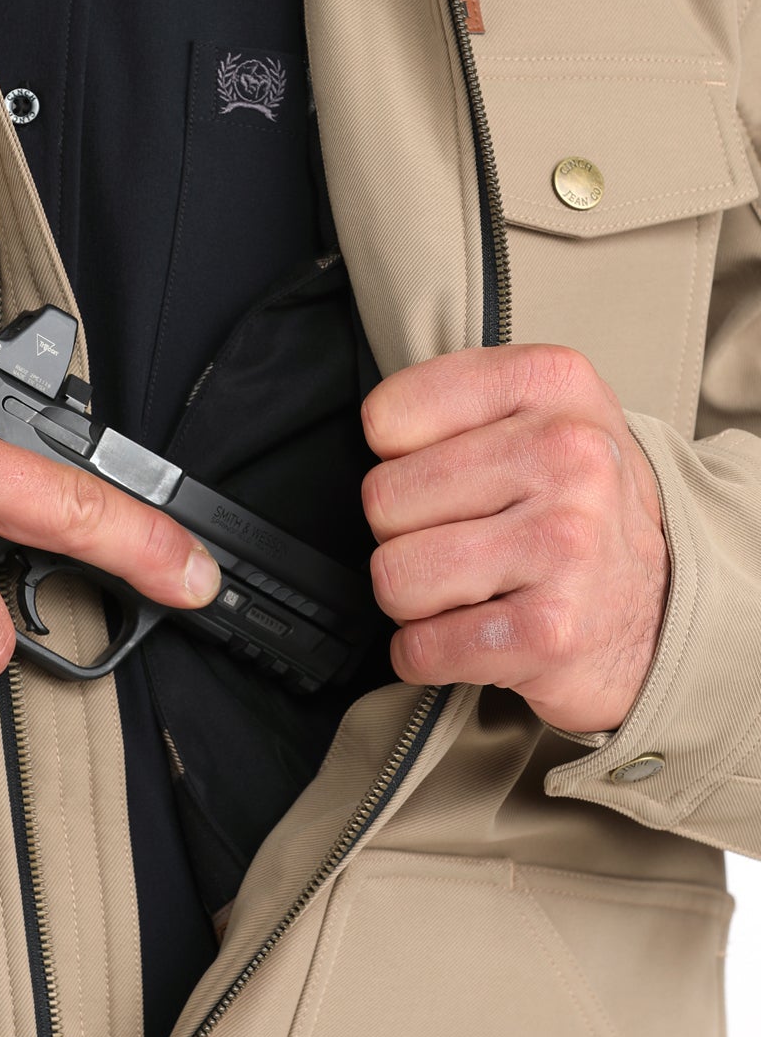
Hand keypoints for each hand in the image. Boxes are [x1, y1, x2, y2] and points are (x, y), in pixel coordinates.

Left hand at [360, 345, 669, 732]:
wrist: (666, 605)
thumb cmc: (576, 501)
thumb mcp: (540, 408)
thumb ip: (455, 397)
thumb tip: (370, 435)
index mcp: (552, 383)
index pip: (387, 417)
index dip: (396, 458)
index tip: (444, 475)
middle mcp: (569, 454)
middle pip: (383, 499)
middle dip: (402, 534)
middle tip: (460, 539)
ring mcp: (565, 543)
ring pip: (395, 575)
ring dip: (413, 598)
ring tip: (465, 587)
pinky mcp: (552, 631)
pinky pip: (422, 647)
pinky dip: (427, 653)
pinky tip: (472, 635)